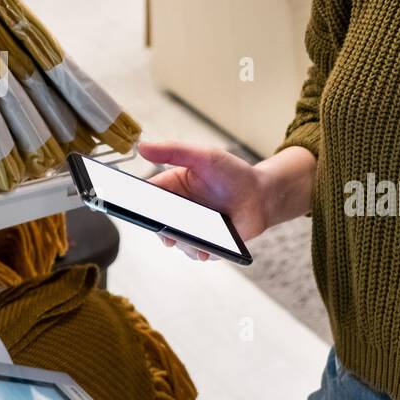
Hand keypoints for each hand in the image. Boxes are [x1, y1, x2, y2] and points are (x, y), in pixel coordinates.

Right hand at [137, 140, 267, 259]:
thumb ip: (173, 151)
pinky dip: (200, 251)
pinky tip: (206, 249)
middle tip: (167, 231)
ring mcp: (192, 226)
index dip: (139, 203)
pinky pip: (196, 251)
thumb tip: (142, 147)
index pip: (149, 196)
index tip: (137, 208)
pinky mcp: (207, 241)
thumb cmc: (233, 173)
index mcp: (174, 187)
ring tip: (195, 241)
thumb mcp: (203, 156)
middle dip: (161, 229)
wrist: (262, 195)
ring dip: (182, 243)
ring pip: (176, 241)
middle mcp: (179, 209)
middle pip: (158, 223)